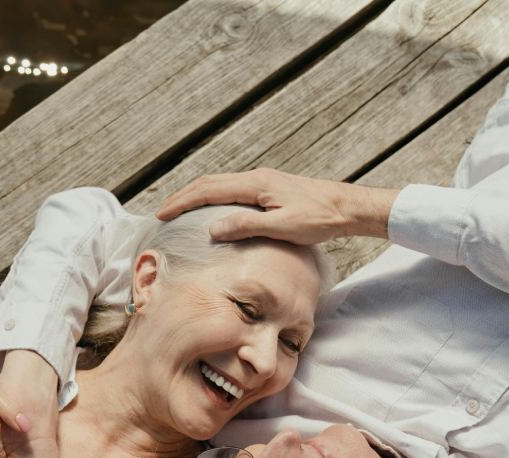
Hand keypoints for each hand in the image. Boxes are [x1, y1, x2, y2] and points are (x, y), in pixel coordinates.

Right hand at [156, 168, 398, 243]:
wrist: (347, 208)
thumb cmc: (319, 220)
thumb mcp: (282, 227)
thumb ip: (247, 226)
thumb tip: (213, 228)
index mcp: (255, 185)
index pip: (208, 190)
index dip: (182, 202)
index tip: (162, 214)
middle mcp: (256, 178)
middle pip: (209, 183)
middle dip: (183, 196)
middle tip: (162, 211)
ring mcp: (263, 181)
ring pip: (219, 184)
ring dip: (196, 195)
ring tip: (180, 209)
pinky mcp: (269, 189)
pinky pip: (231, 190)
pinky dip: (212, 197)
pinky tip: (211, 210)